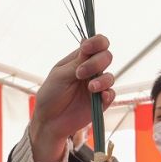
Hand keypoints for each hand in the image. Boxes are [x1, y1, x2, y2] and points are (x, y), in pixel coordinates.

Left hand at [30, 34, 114, 161]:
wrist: (49, 120)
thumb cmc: (51, 95)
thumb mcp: (60, 75)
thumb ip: (77, 61)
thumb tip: (87, 41)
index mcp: (80, 59)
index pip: (97, 44)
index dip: (96, 42)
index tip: (86, 49)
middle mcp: (91, 70)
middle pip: (106, 57)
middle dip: (96, 63)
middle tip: (80, 73)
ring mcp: (97, 86)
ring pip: (110, 76)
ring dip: (101, 80)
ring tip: (90, 88)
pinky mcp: (100, 102)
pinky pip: (111, 95)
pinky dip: (108, 94)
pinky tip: (100, 96)